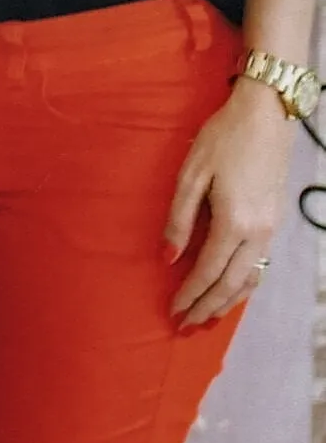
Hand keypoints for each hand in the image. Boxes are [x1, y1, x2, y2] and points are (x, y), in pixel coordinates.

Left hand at [164, 79, 294, 325]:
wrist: (265, 117)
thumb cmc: (222, 139)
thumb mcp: (191, 174)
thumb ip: (178, 218)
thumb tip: (167, 257)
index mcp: (233, 222)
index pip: (208, 270)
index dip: (189, 294)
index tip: (172, 311)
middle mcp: (257, 233)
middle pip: (230, 283)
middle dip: (207, 307)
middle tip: (184, 325)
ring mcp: (270, 230)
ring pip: (250, 279)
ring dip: (228, 301)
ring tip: (206, 318)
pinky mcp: (274, 223)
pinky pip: (260, 265)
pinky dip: (245, 285)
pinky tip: (232, 292)